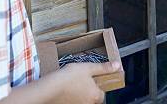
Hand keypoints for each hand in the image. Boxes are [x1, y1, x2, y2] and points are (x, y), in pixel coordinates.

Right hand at [0, 61, 119, 103]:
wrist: (49, 87)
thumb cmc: (69, 77)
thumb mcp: (88, 68)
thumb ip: (103, 68)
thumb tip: (117, 65)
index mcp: (96, 95)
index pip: (102, 93)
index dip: (98, 85)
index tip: (93, 79)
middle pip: (92, 97)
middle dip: (88, 89)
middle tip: (81, 79)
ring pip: (82, 99)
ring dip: (79, 92)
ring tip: (72, 82)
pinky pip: (72, 101)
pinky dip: (71, 96)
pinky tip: (65, 88)